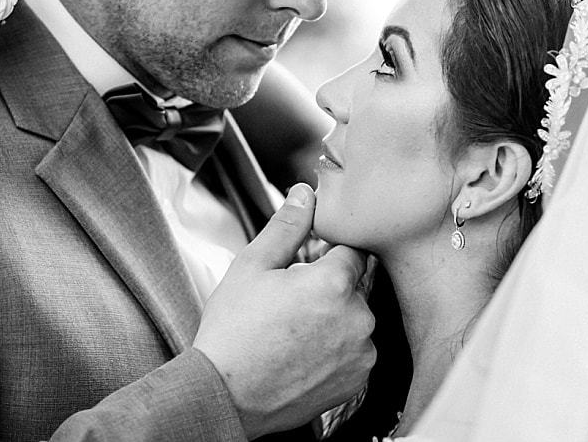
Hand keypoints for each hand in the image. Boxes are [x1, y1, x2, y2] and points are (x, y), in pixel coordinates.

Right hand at [193, 183, 375, 438]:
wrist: (226, 394)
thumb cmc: (233, 331)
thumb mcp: (252, 266)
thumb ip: (287, 226)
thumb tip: (304, 194)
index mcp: (334, 282)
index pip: (351, 249)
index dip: (326, 253)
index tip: (304, 266)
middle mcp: (358, 317)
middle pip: (355, 285)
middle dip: (329, 286)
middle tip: (290, 301)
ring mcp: (361, 352)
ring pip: (356, 318)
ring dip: (335, 318)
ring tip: (293, 330)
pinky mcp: (358, 379)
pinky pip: (356, 351)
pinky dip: (336, 348)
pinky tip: (303, 352)